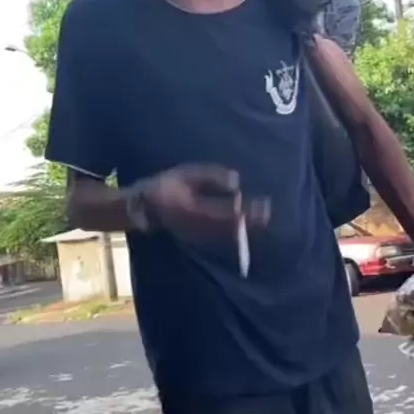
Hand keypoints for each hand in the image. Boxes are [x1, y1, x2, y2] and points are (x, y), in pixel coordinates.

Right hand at [145, 164, 269, 237]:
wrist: (146, 208)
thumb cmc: (166, 185)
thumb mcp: (187, 174)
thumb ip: (212, 177)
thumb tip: (237, 182)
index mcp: (195, 209)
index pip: (227, 213)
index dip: (247, 211)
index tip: (263, 205)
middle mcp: (198, 226)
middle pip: (231, 227)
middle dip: (251, 222)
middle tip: (268, 213)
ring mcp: (199, 235)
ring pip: (228, 235)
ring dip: (246, 228)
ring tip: (263, 219)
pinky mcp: (199, 238)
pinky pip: (221, 237)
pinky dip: (236, 232)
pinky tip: (247, 226)